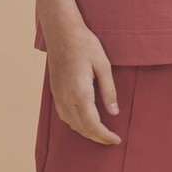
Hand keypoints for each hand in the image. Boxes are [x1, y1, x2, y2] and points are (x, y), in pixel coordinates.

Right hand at [45, 21, 121, 144]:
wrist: (61, 30)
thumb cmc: (84, 44)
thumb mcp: (103, 65)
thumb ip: (109, 91)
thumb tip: (114, 113)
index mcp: (80, 93)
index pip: (93, 125)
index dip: (105, 136)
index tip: (116, 140)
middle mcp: (67, 98)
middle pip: (83, 128)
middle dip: (98, 138)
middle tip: (111, 140)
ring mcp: (59, 96)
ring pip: (73, 125)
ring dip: (87, 133)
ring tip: (101, 135)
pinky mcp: (55, 93)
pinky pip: (65, 117)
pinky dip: (76, 125)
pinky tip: (85, 124)